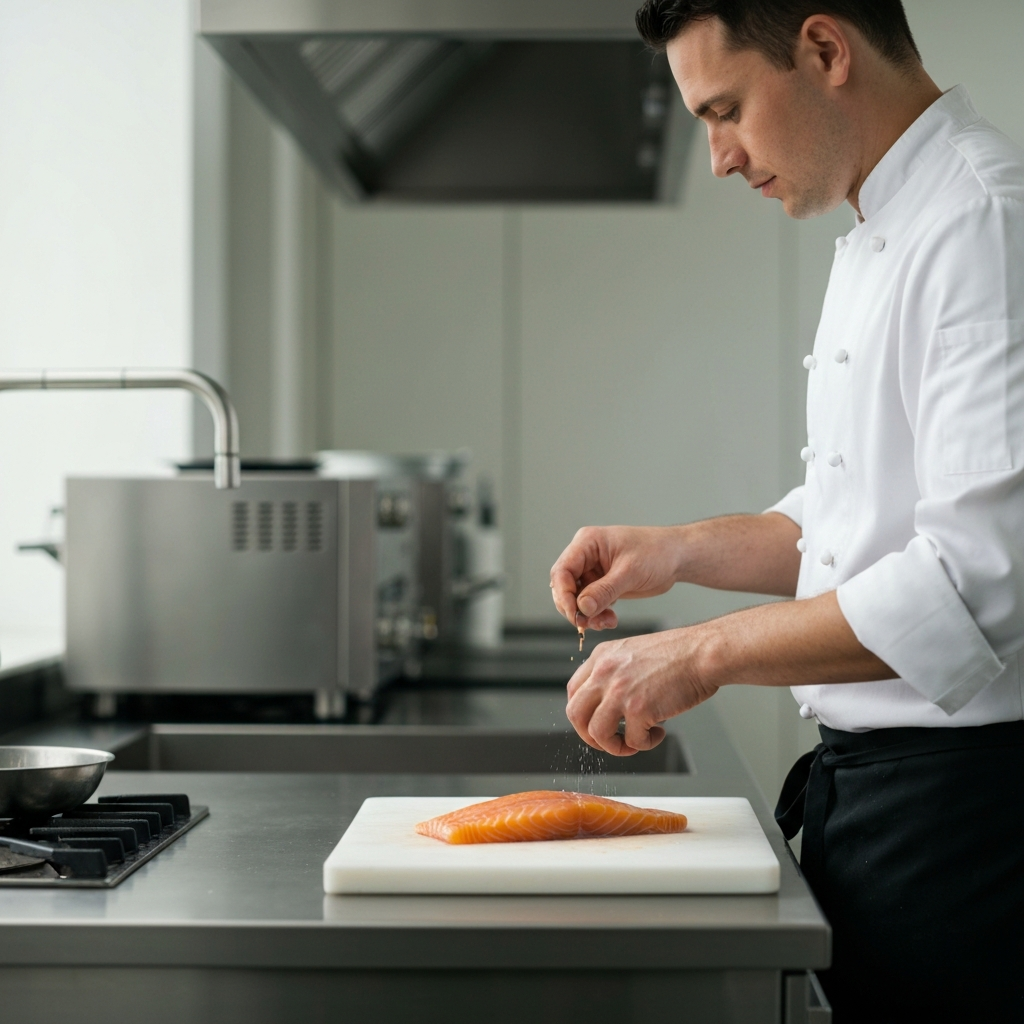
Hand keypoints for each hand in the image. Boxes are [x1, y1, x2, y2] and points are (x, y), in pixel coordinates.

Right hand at [549, 526, 683, 630]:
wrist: (677, 557)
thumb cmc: (657, 553)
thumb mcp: (630, 572)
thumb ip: (604, 590)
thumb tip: (582, 608)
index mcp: (587, 543)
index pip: (562, 571)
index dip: (563, 595)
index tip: (575, 615)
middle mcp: (586, 556)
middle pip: (564, 586)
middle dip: (574, 608)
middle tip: (587, 625)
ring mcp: (593, 571)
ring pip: (576, 599)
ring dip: (587, 615)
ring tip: (605, 623)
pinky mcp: (602, 584)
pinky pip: (590, 604)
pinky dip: (596, 615)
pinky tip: (611, 620)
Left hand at [565, 626, 718, 755]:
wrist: (702, 652)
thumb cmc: (678, 654)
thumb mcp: (632, 652)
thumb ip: (614, 673)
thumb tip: (606, 706)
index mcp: (601, 657)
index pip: (573, 691)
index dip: (583, 713)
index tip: (596, 722)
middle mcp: (604, 672)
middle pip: (575, 714)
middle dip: (589, 735)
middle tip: (608, 741)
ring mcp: (619, 691)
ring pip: (596, 733)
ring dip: (614, 746)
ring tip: (633, 743)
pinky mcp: (638, 709)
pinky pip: (632, 741)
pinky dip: (645, 743)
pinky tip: (658, 732)